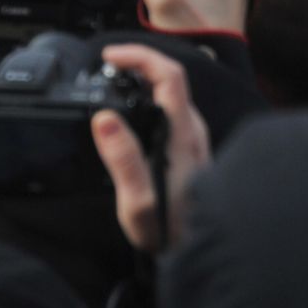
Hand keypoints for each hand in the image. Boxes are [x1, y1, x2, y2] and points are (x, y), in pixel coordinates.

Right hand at [91, 43, 211, 252]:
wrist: (203, 251)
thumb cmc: (170, 231)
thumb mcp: (138, 202)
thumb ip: (123, 159)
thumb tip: (104, 118)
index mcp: (182, 135)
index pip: (169, 75)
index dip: (140, 56)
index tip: (111, 56)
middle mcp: (193, 131)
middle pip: (171, 78)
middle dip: (138, 63)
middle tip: (107, 67)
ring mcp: (195, 138)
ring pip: (173, 94)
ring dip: (144, 80)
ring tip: (115, 84)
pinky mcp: (192, 148)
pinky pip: (172, 109)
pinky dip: (150, 98)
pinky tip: (132, 113)